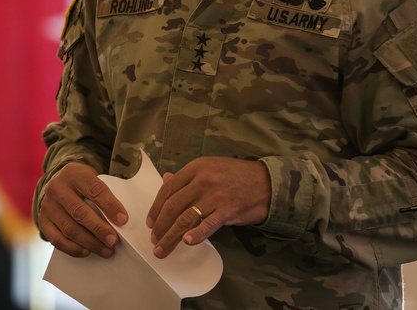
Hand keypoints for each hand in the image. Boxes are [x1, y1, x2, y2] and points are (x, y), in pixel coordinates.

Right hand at [37, 162, 128, 258]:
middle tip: (113, 240)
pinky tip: (86, 251)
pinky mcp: (43, 220)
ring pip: (69, 228)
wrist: (58, 182)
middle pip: (80, 212)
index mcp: (74, 173)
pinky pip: (57, 239)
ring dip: (90, 242)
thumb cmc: (81, 183)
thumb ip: (104, 194)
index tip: (123, 220)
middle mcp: (57, 188)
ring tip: (105, 249)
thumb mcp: (92, 178)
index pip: (94, 189)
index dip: (109, 205)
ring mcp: (48, 205)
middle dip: (99, 229)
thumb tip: (120, 220)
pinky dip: (73, 248)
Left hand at [146, 157, 270, 257]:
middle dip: (160, 226)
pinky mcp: (228, 210)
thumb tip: (165, 179)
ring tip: (162, 248)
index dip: (156, 208)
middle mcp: (202, 180)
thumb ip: (187, 177)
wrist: (266, 182)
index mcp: (195, 168)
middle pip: (173, 206)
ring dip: (171, 236)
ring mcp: (215, 195)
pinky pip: (208, 224)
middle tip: (154, 240)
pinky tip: (187, 242)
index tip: (150, 222)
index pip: (168, 190)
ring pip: (186, 218)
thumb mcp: (209, 168)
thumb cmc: (236, 175)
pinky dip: (197, 234)